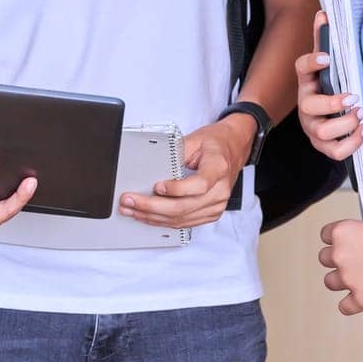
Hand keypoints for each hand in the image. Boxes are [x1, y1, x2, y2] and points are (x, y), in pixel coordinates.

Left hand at [120, 117, 251, 228]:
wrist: (232, 149)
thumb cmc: (214, 143)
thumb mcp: (195, 139)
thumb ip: (176, 153)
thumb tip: (151, 167)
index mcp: (218, 168)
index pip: (199, 185)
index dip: (177, 189)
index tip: (157, 186)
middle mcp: (220, 190)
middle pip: (185, 207)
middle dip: (152, 206)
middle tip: (130, 201)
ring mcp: (217, 205)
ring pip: (182, 219)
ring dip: (153, 217)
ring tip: (132, 211)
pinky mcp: (210, 213)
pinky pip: (185, 223)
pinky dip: (163, 221)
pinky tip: (148, 216)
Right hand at [294, 11, 362, 161]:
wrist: (329, 116)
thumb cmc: (329, 87)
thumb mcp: (327, 65)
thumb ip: (325, 40)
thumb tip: (324, 13)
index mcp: (307, 82)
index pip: (301, 68)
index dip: (312, 62)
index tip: (327, 57)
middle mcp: (306, 106)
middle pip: (310, 107)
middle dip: (333, 104)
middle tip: (353, 98)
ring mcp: (313, 128)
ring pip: (323, 132)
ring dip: (346, 125)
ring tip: (361, 115)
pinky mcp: (323, 146)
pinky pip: (335, 152)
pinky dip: (352, 143)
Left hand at [318, 204, 362, 314]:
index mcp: (342, 232)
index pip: (325, 234)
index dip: (335, 238)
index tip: (345, 241)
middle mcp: (340, 255)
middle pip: (323, 258)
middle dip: (336, 258)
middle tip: (352, 259)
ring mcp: (349, 279)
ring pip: (329, 282)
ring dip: (339, 280)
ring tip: (354, 279)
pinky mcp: (361, 299)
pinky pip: (344, 307)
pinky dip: (349, 305)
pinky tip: (357, 300)